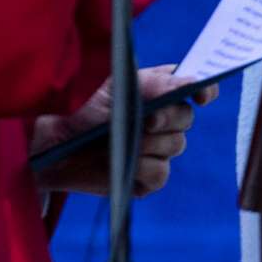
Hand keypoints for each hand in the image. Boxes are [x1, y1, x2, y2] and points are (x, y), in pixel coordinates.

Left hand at [33, 64, 217, 196]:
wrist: (56, 146)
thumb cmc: (86, 112)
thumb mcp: (117, 88)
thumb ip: (154, 83)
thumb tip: (189, 82)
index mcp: (162, 93)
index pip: (196, 89)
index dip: (204, 90)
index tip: (200, 96)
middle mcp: (165, 122)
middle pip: (187, 118)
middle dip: (168, 117)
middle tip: (148, 118)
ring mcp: (158, 151)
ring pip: (174, 146)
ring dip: (149, 142)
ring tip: (122, 140)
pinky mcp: (148, 179)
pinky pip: (159, 172)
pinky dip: (142, 166)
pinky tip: (124, 162)